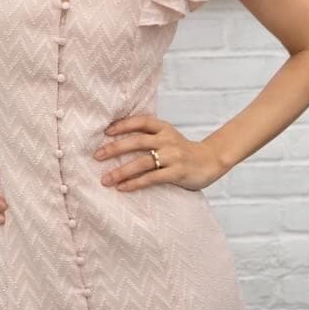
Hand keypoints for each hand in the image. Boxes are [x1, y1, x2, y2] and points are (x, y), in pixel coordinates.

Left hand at [97, 115, 225, 190]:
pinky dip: (135, 183)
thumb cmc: (182, 150)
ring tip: (105, 179)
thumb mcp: (167, 136)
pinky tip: (122, 187)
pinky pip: (152, 178)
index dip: (123, 124)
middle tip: (97, 156)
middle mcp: (168, 140)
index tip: (106, 131)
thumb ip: (148, 135)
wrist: (211, 161)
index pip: (141, 121)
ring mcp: (173, 156)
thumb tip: (114, 138)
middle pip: (137, 142)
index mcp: (164, 128)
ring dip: (121, 171)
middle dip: (115, 148)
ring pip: (142, 162)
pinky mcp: (178, 172)